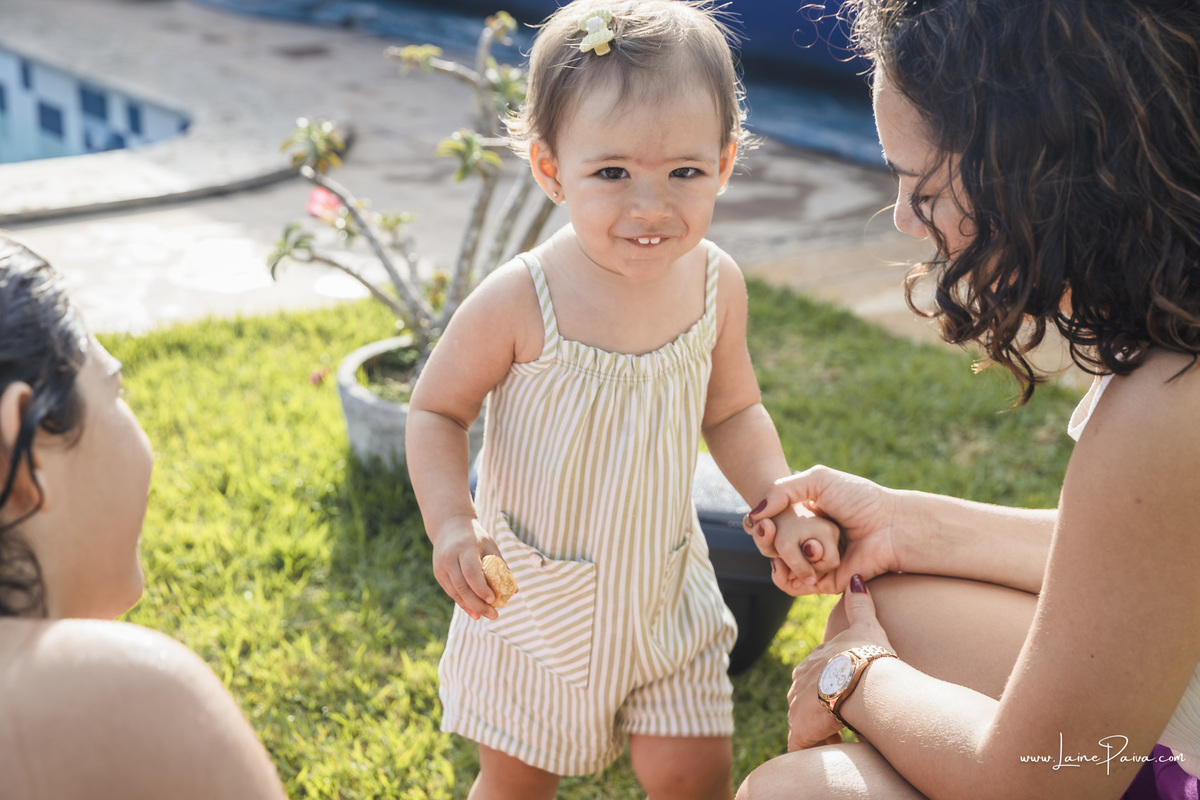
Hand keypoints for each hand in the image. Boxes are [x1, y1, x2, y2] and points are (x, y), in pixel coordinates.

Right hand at [430, 515, 503, 620]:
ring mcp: (441, 566)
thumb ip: (500, 567)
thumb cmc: (475, 537)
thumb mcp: (489, 546)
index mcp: (464, 548)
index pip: (472, 573)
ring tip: (486, 615)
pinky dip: (463, 603)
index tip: (495, 600)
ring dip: (471, 607)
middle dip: (478, 604)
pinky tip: (474, 612)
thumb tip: (514, 591)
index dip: (482, 589)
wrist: (449, 525)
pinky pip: (451, 592)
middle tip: (494, 615)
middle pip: (463, 587)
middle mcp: (449, 558)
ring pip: (456, 592)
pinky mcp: (438, 573)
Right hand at [745, 465, 900, 593]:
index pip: (770, 524)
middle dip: (764, 538)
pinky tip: (789, 561)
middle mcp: (809, 539)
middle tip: (766, 529)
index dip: (758, 523)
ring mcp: (815, 561)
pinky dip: (787, 574)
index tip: (754, 519)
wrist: (889, 525)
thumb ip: (782, 490)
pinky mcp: (823, 582)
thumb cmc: (859, 499)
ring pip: (779, 566)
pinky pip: (793, 585)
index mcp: (807, 516)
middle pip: (770, 546)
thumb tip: (755, 514)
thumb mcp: (817, 480)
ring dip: (776, 555)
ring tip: (780, 545)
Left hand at [787, 576, 894, 750]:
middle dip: (820, 710)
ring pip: (802, 722)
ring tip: (842, 732)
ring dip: (819, 729)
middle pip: (803, 699)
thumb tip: (856, 578)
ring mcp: (798, 706)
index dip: (827, 687)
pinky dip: (814, 745)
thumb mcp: (866, 624)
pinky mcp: (801, 728)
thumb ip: (860, 603)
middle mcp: (800, 682)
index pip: (813, 675)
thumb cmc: (869, 654)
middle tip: (843, 717)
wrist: (865, 680)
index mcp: (812, 661)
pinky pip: (801, 744)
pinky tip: (837, 742)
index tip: (844, 695)